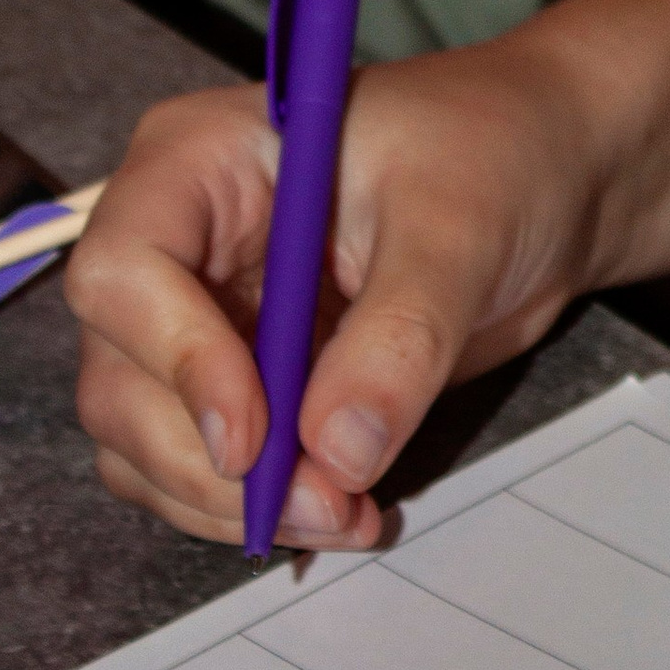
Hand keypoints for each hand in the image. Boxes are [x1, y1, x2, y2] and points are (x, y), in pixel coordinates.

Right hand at [69, 0, 669, 553]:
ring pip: (143, 441)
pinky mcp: (239, 384)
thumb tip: (336, 456)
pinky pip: (199, 468)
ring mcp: (197, 319)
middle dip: (209, 463)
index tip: (258, 437)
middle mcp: (174, 243)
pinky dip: (253, 505)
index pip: (123, 270)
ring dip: (226, 503)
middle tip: (322, 508)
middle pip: (119, 377)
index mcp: (197, 160)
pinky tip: (343, 508)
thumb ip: (400, 337)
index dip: (176, 361)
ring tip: (346, 516)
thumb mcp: (460, 226)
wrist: (550, 178)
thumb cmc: (498, 153)